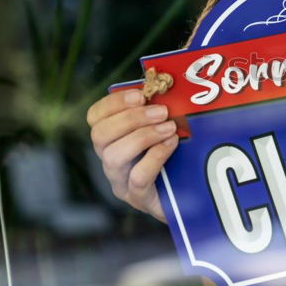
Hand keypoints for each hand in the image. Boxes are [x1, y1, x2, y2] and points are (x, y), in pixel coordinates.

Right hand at [87, 89, 177, 222]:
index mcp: (112, 139)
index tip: (140, 95)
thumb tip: (166, 87)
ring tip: (169, 128)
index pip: (95, 117)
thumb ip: (159, 111)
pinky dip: (155, 156)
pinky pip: (138, 177)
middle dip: (131, 118)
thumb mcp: (165, 130)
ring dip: (143, 136)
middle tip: (161, 111)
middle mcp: (110, 160)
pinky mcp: (138, 198)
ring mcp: (121, 182)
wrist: (190, 197)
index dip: (113, 103)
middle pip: (100, 135)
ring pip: (113, 156)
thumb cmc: (176, 157)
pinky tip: (172, 144)